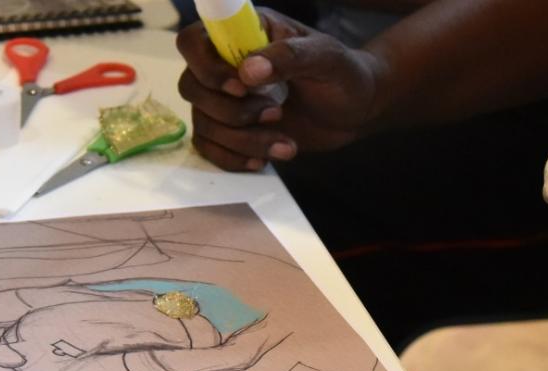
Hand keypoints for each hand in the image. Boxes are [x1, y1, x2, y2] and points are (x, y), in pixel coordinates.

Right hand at [176, 9, 383, 170]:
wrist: (356, 110)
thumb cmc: (343, 74)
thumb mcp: (326, 57)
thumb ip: (289, 56)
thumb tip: (248, 70)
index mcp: (243, 34)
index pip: (193, 41)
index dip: (207, 67)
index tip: (242, 87)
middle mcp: (225, 65)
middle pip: (191, 87)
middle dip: (232, 111)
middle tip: (277, 112)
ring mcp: (225, 101)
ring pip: (203, 123)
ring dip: (242, 140)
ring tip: (285, 143)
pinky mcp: (231, 132)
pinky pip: (209, 149)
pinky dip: (234, 159)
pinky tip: (265, 159)